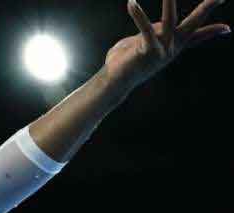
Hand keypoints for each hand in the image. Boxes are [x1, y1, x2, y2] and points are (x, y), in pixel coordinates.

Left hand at [104, 0, 229, 93]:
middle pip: (193, 25)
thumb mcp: (140, 42)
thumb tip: (155, 26)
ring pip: (169, 21)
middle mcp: (171, 48)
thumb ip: (149, 31)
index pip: (196, 38)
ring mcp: (161, 50)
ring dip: (168, 3)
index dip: (212, 32)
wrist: (113, 81)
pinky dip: (138, 14)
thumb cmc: (123, 61)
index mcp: (172, 46)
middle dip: (207, 9)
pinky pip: (144, 28)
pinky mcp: (147, 50)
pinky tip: (132, 2)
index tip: (227, 29)